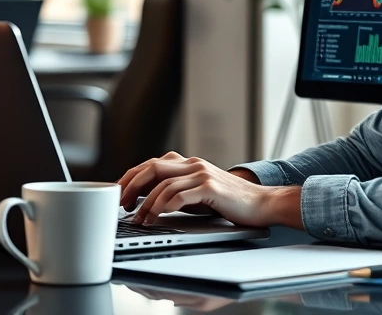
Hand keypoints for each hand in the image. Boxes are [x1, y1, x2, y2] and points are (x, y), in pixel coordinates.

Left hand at [116, 152, 301, 228]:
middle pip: (152, 168)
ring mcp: (202, 174)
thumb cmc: (230, 202)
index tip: (119, 193)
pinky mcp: (211, 187)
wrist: (262, 203)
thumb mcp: (199, 194)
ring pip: (163, 183)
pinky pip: (180, 194)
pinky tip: (158, 216)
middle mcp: (193, 164)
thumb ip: (178, 191)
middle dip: (131, 186)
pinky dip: (164, 205)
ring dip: (146, 203)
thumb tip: (149, 201)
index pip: (151, 165)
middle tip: (121, 204)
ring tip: (139, 218)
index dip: (131, 178)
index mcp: (189, 164)